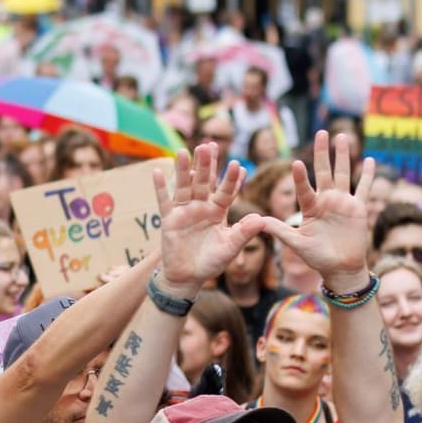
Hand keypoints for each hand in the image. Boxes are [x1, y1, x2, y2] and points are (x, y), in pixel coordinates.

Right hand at [153, 143, 264, 294]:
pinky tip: (158, 170)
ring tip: (183, 150)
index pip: (227, 191)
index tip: (238, 165)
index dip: (232, 179)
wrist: (188, 277)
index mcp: (219, 211)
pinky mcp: (168, 219)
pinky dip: (160, 186)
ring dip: (183, 168)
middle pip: (205, 181)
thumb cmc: (211, 262)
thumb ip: (244, 233)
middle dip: (207, 164)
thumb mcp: (230, 248)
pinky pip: (164, 199)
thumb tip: (262, 219)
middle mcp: (202, 206)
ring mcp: (184, 211)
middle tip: (209, 145)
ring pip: (184, 185)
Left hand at [258, 131, 372, 286]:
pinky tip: (368, 159)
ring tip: (342, 136)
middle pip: (324, 171)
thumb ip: (279, 231)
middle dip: (322, 152)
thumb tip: (256, 221)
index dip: (300, 177)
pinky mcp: (358, 208)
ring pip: (343, 174)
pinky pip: (364, 188)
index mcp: (310, 207)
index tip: (296, 163)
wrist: (340, 268)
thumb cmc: (317, 257)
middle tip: (321, 132)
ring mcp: (343, 202)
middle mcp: (326, 200)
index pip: (304, 187)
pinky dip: (367, 175)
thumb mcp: (296, 243)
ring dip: (343, 156)